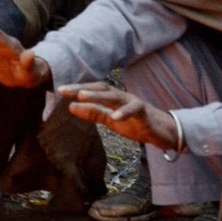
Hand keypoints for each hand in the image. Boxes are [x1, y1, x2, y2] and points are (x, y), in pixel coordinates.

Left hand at [57, 81, 178, 147]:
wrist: (162, 132)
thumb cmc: (135, 123)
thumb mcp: (110, 119)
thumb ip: (93, 113)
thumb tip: (70, 107)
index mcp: (112, 98)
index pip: (92, 90)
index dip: (76, 89)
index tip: (59, 90)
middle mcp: (121, 96)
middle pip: (101, 88)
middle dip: (82, 88)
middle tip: (64, 90)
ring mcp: (133, 103)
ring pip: (115, 96)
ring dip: (98, 95)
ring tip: (83, 96)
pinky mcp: (144, 113)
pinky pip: (135, 110)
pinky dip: (124, 112)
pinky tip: (114, 117)